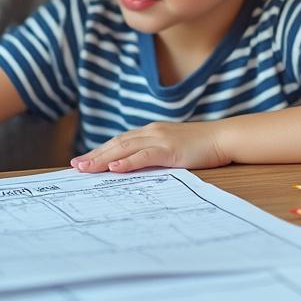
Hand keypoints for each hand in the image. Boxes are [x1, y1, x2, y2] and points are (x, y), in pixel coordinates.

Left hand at [70, 121, 230, 172]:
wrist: (224, 137)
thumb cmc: (202, 147)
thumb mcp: (174, 149)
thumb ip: (156, 155)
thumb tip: (138, 168)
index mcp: (151, 132)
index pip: (120, 141)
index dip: (100, 150)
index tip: (84, 160)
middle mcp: (151, 132)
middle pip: (116, 143)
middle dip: (94, 155)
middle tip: (76, 166)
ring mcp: (160, 139)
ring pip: (125, 148)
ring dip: (103, 159)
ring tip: (86, 168)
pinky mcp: (170, 149)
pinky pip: (144, 156)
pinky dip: (127, 162)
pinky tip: (114, 167)